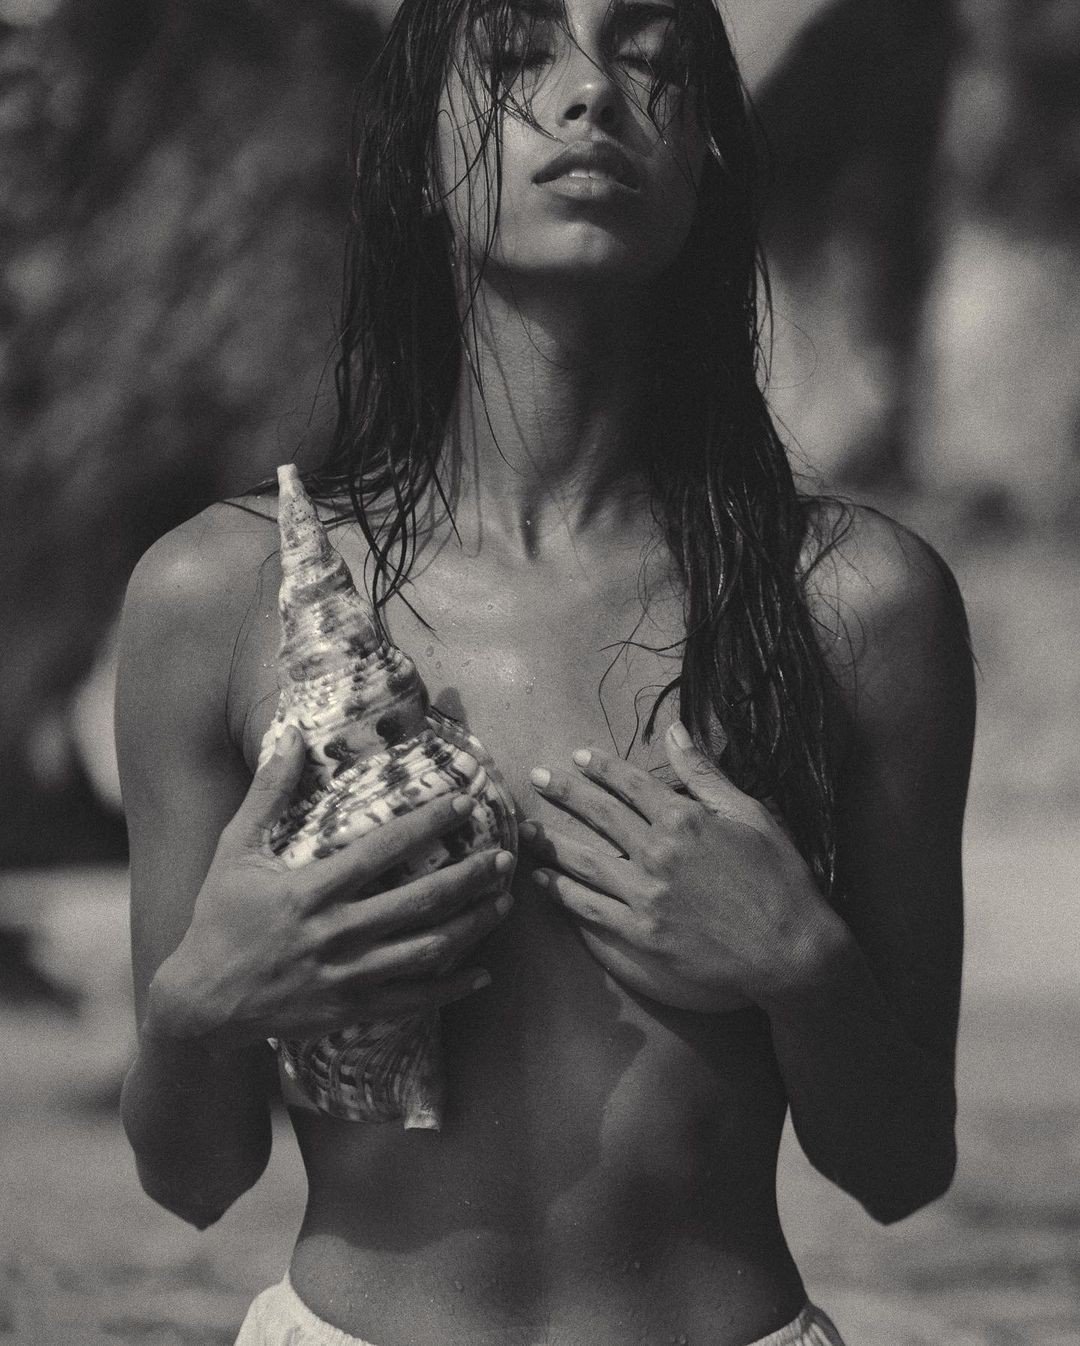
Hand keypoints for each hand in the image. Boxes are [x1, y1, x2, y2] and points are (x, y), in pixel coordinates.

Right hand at [148, 728, 512, 1051]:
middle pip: (418, 902)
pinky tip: (483, 972)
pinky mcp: (351, 1010)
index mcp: (310, 891)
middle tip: (504, 857)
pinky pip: (413, 999)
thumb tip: (289, 735)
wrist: (201, 1003)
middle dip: (468, 877)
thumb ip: (267, 793)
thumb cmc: (219, 919)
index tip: (464, 801)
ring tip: (504, 902)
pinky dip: (453, 987)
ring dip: (471, 925)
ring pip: (426, 950)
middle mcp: (335, 934)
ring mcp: (346, 976)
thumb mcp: (235, 850)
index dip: (427, 824)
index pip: (382, 850)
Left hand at [522, 722, 830, 1012]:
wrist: (792, 950)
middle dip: (565, 793)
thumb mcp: (751, 814)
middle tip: (536, 779)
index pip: (631, 783)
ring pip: (585, 861)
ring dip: (552, 842)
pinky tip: (543, 880)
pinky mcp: (641, 934)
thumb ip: (704, 774)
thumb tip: (676, 730)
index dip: (600, 767)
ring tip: (527, 828)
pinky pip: (590, 908)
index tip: (577, 757)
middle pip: (600, 815)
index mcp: (685, 819)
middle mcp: (658, 852)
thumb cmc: (780, 879)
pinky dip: (562, 892)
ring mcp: (646, 895)